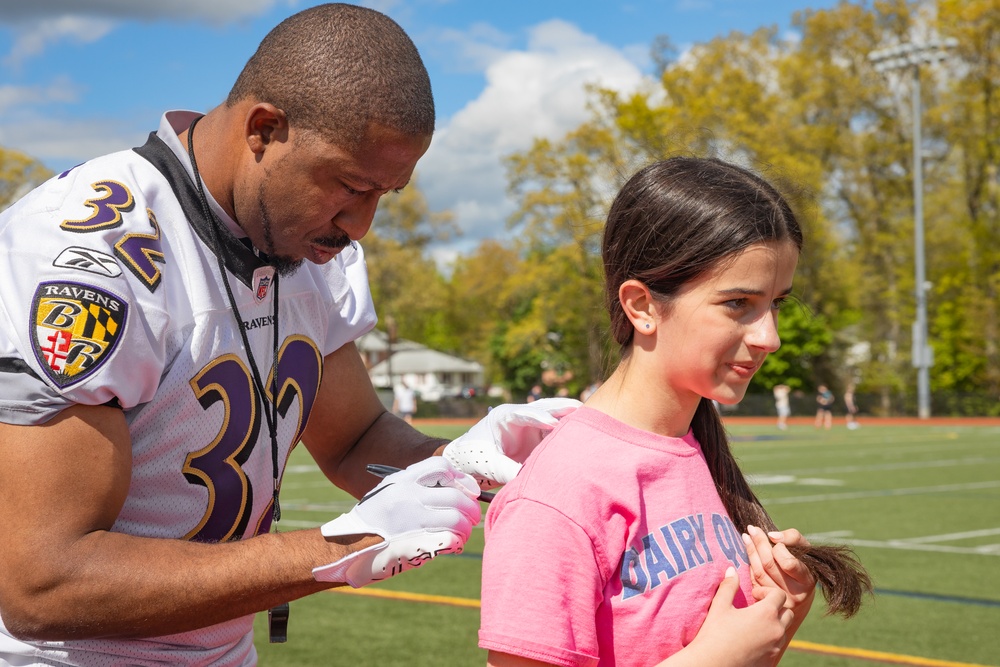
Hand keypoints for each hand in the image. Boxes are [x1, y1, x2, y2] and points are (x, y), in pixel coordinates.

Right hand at [312, 457, 480, 586]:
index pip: (442, 467)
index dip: (461, 478)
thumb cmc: (372, 520)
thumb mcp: (390, 492)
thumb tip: (456, 491)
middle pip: (455, 496)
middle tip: (473, 516)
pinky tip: (454, 544)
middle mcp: (409, 497)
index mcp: (403, 480)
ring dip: (466, 527)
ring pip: (456, 518)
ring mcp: (413, 520)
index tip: (468, 490)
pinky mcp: (416, 543)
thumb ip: (417, 488)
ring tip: (464, 532)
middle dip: (471, 507)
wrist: (347, 545)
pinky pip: (450, 539)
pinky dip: (457, 541)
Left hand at [442, 397, 580, 488]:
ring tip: (592, 419)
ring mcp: (531, 424)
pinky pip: (556, 431)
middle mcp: (520, 416)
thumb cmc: (474, 457)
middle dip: (563, 407)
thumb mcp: (488, 464)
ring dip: (571, 417)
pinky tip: (586, 433)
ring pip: (554, 416)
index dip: (539, 417)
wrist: (468, 458)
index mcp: (503, 417)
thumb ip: (506, 470)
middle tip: (583, 409)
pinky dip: (569, 431)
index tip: (552, 423)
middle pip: (545, 407)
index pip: (523, 413)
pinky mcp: (539, 435)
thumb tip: (527, 479)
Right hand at [679, 568, 791, 666]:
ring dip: (774, 624)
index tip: (754, 595)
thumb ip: (729, 586)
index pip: (780, 595)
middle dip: (776, 608)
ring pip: (784, 630)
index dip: (767, 592)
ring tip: (755, 624)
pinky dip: (769, 640)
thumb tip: (731, 570)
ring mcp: (775, 648)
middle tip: (758, 608)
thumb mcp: (720, 606)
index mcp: (766, 613)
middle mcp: (776, 630)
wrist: (711, 664)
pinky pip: (777, 646)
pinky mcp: (771, 661)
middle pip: (788, 613)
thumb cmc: (714, 634)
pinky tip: (752, 640)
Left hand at [744, 525, 816, 615]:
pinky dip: (750, 566)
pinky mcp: (767, 603)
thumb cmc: (803, 566)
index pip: (789, 564)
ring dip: (751, 552)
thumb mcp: (805, 550)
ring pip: (759, 573)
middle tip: (751, 529)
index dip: (778, 549)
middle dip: (759, 544)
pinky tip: (748, 554)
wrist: (800, 595)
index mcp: (807, 580)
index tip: (771, 535)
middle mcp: (795, 594)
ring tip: (746, 537)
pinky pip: (754, 581)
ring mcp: (779, 600)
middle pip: (770, 565)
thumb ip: (793, 538)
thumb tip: (771, 536)